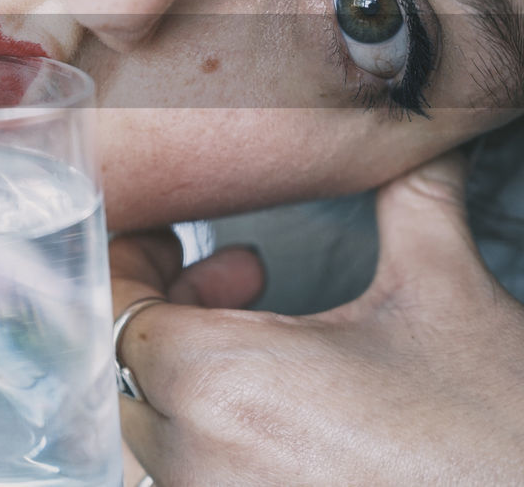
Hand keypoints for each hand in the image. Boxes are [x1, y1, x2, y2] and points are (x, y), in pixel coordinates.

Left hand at [112, 151, 523, 485]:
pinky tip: (273, 405)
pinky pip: (182, 477)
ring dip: (186, 372)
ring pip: (146, 429)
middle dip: (167, 311)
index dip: (135, 266)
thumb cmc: (497, 433)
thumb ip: (408, 198)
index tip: (177, 248)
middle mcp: (197, 460)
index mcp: (221, 383)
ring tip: (264, 339)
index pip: (107, 310)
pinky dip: (204, 433)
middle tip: (237, 281)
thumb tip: (414, 139)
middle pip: (119, 368)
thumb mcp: (444, 293)